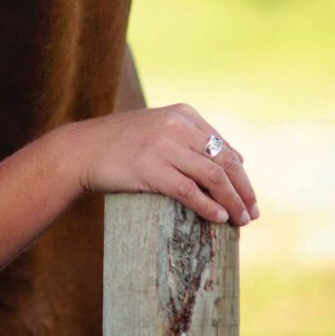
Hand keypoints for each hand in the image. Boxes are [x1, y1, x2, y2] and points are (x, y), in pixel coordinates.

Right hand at [69, 104, 258, 225]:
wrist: (83, 149)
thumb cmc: (122, 142)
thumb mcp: (160, 128)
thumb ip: (194, 137)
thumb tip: (239, 158)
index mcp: (182, 114)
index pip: (225, 148)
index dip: (242, 176)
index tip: (249, 198)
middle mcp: (176, 126)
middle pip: (225, 163)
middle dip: (244, 192)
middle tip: (251, 215)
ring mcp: (163, 146)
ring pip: (213, 178)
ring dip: (233, 203)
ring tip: (240, 222)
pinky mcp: (151, 168)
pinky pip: (190, 192)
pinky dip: (209, 207)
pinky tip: (218, 219)